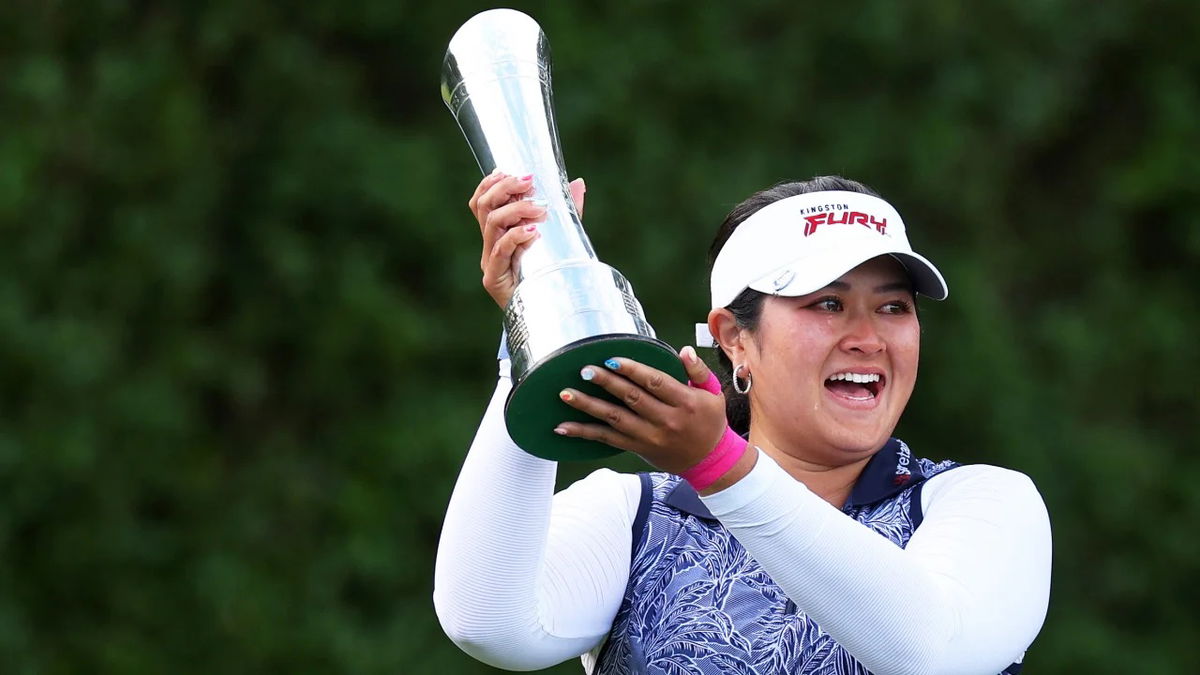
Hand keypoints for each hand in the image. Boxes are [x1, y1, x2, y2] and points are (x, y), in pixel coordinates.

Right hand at [468, 171, 585, 307]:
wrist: (551, 316)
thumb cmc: (552, 276)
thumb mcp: (561, 238)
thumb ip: (567, 213)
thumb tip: (578, 183)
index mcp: (498, 234)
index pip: (481, 202)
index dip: (492, 183)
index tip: (513, 172)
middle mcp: (490, 246)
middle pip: (483, 207)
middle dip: (505, 188)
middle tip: (530, 182)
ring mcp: (490, 263)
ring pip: (492, 224)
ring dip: (517, 210)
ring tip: (541, 209)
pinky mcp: (494, 279)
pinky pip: (500, 250)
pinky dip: (516, 236)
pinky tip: (533, 232)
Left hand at [554, 346, 727, 474]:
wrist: (709, 462)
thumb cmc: (710, 422)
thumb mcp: (712, 394)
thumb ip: (697, 371)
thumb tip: (684, 350)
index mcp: (685, 402)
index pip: (655, 383)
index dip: (633, 370)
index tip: (613, 360)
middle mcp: (666, 420)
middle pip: (631, 399)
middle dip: (606, 383)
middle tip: (584, 370)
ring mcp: (650, 436)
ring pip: (615, 419)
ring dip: (588, 406)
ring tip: (566, 394)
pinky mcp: (637, 447)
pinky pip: (607, 440)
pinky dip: (584, 433)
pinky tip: (563, 427)